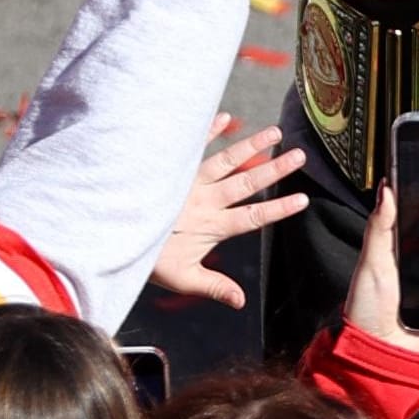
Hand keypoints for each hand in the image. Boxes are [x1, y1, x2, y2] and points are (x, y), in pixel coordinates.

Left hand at [149, 116, 308, 307]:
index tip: (303, 199)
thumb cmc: (150, 259)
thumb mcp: (183, 279)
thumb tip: (242, 301)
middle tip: (300, 155)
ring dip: (250, 146)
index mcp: (212, 225)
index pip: (253, 217)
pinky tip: (225, 116)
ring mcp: (190, 182)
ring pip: (226, 161)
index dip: (279, 209)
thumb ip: (214, 286)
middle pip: (247, 183)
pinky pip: (193, 147)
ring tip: (273, 131)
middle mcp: (205, 200)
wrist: (116, 236)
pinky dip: (208, 132)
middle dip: (275, 169)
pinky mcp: (174, 171)